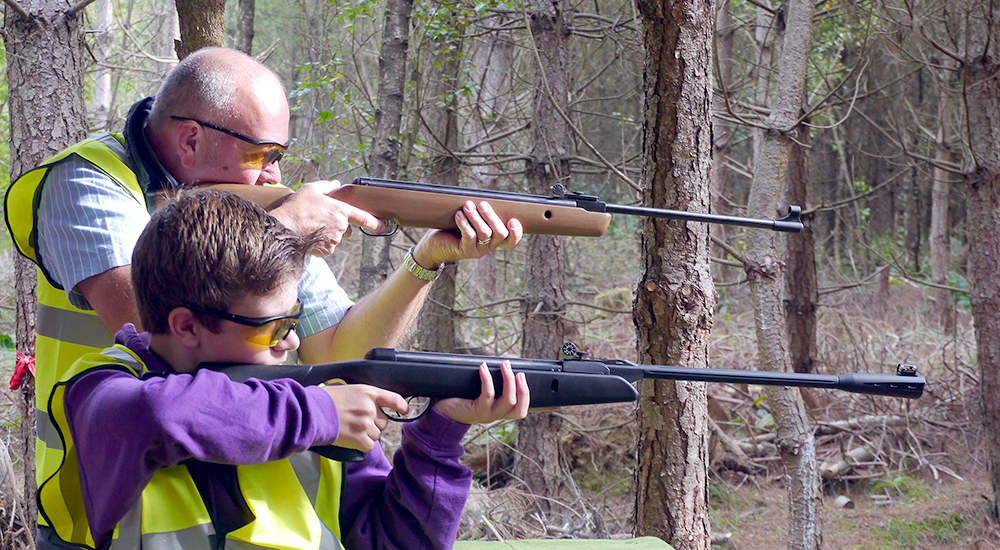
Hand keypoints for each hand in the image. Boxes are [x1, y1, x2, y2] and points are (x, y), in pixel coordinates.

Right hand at [269, 180, 385, 255]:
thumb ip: (326, 186)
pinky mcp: (327, 250)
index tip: (385, 227)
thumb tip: (336, 185)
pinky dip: (321, 242)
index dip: (376, 223)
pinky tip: (311, 235)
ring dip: (327, 233)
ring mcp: (335, 239)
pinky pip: (328, 246)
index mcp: (340, 210)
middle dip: (336, 224)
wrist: (284, 228)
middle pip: (345, 227)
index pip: (364, 217)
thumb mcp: (311, 190)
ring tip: (312, 227)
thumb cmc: (296, 207)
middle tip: (320, 219)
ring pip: (335, 237)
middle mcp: (341, 226)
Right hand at [321, 384, 408, 452]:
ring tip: (351, 430)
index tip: (404, 410)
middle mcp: (370, 408)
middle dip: (374, 424)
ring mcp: (366, 424)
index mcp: (368, 392)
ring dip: (367, 435)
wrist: (312, 413)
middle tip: (358, 423)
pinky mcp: (360, 439)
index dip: (401, 406)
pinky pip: (369, 446)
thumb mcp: (346, 389)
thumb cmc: (324, 400)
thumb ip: (362, 398)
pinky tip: (351, 440)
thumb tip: (368, 405)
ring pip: (377, 435)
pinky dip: (362, 446)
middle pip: (383, 422)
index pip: (393, 399)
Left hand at [410, 201, 522, 268]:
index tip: (512, 220)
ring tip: (468, 205)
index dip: (516, 233)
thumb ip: (480, 214)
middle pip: (500, 234)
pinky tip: (459, 215)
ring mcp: (478, 251)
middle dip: (492, 217)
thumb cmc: (453, 228)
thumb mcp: (470, 220)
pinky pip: (469, 236)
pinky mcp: (465, 251)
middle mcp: (488, 247)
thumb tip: (484, 197)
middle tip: (482, 204)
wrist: (434, 245)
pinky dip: (464, 223)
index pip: (511, 241)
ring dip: (476, 217)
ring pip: (485, 234)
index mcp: (493, 240)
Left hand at [433, 361, 529, 424]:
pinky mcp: (477, 411)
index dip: (526, 394)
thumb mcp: (480, 394)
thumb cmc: (461, 399)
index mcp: (500, 412)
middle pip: (518, 407)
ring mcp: (488, 415)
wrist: (442, 412)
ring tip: (504, 365)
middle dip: (521, 387)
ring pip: (508, 401)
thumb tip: (501, 365)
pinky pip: (487, 395)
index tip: (522, 375)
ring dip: (508, 380)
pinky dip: (487, 379)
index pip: (521, 410)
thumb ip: (492, 385)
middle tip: (517, 371)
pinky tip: (483, 368)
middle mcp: (496, 416)